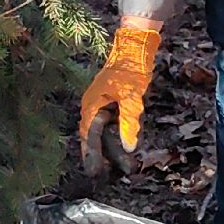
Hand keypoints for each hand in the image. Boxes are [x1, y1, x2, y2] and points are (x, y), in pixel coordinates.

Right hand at [79, 25, 159, 175]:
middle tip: (106, 177)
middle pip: (96, 138)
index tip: (93, 173)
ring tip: (125, 168)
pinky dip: (120, 137)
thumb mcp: (131, 97)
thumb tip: (129, 147)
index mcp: (92, 106)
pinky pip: (113, 125)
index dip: (91, 156)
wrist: (135, 46)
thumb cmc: (130, 69)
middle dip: (103, 156)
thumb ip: (129, 122)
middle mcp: (94, 107)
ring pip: (106, 133)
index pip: (89, 137)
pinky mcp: (114, 103)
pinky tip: (127, 148)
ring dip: (114, 148)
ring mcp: (104, 105)